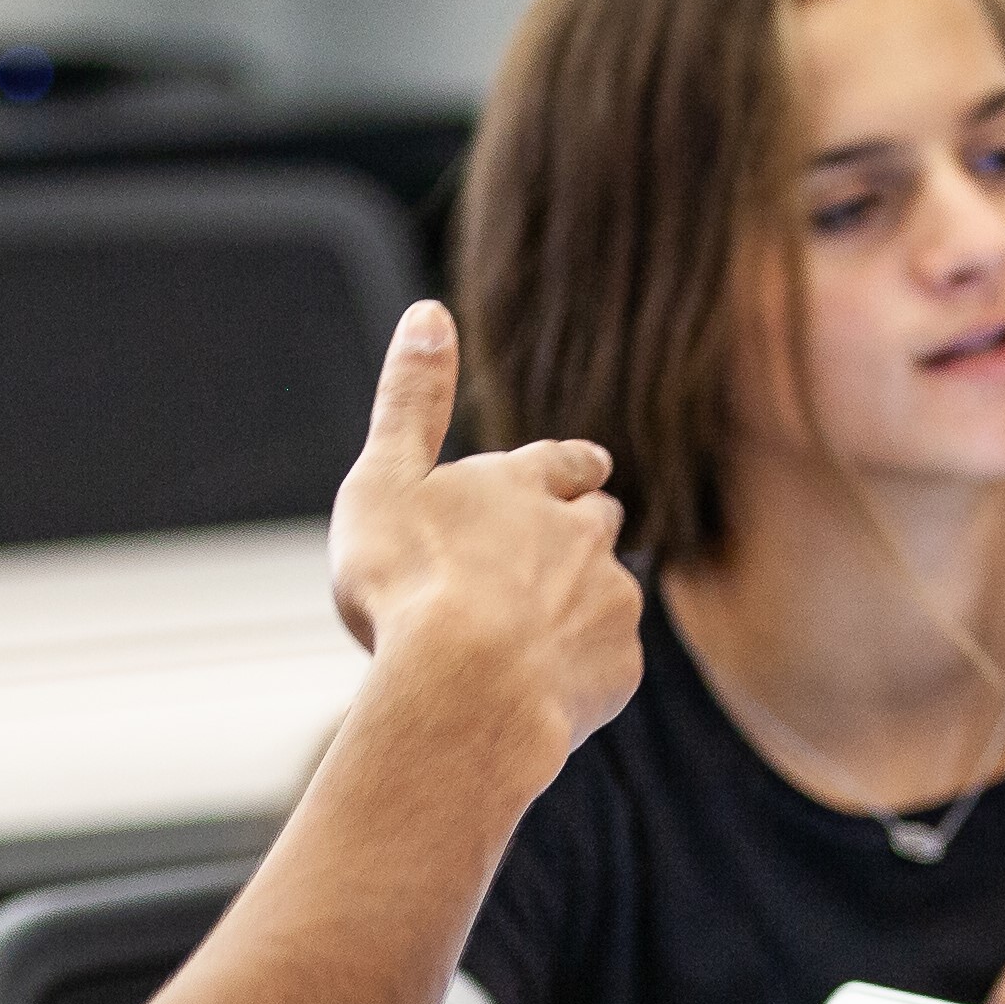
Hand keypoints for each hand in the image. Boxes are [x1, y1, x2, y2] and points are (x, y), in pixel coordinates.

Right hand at [326, 300, 639, 759]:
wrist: (468, 687)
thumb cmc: (410, 584)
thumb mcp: (385, 479)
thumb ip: (411, 400)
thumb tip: (428, 311)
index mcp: (523, 484)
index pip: (564, 461)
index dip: (568, 468)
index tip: (581, 470)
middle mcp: (581, 532)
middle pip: (600, 521)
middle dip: (582, 534)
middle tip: (551, 561)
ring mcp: (608, 598)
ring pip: (609, 593)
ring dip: (579, 608)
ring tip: (529, 645)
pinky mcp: (618, 665)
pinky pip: (606, 665)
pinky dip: (580, 674)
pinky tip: (537, 692)